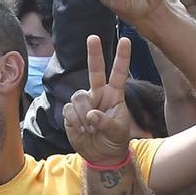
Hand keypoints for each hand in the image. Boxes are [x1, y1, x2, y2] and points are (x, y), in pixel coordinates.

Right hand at [61, 35, 134, 165]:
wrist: (101, 156)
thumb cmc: (115, 141)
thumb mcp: (118, 132)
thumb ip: (106, 122)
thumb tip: (91, 115)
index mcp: (115, 95)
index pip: (119, 73)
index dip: (122, 57)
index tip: (126, 40)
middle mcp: (99, 94)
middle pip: (95, 70)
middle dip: (94, 54)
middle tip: (93, 37)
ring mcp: (85, 102)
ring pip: (79, 96)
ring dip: (84, 114)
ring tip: (90, 129)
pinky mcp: (71, 112)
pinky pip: (69, 110)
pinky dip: (76, 121)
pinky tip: (82, 130)